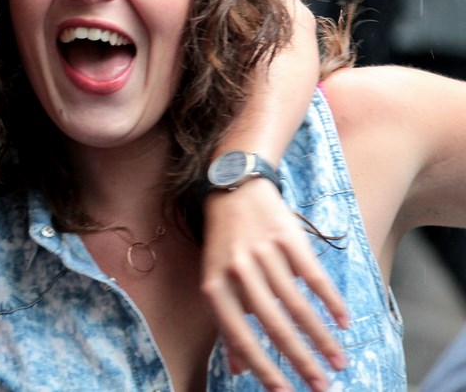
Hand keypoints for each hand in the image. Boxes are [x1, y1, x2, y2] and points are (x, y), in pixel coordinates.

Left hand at [201, 178, 348, 391]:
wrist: (234, 188)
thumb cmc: (224, 245)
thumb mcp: (215, 282)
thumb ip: (227, 325)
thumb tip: (239, 370)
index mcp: (215, 287)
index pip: (240, 337)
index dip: (264, 368)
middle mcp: (237, 272)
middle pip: (274, 325)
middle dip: (301, 360)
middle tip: (322, 386)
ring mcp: (263, 253)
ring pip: (298, 304)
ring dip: (322, 338)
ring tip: (339, 361)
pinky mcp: (287, 237)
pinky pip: (314, 276)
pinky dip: (332, 301)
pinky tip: (345, 322)